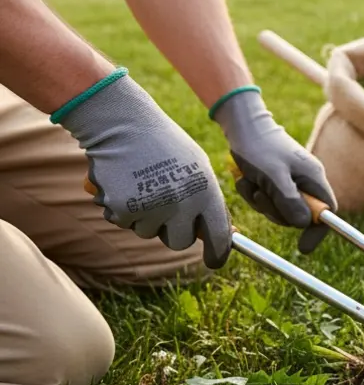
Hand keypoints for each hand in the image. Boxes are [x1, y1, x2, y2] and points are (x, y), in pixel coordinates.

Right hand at [56, 71, 231, 268]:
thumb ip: (207, 199)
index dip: (218, 253)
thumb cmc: (164, 144)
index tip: (214, 261)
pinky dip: (121, 208)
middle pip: (180, 242)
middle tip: (164, 209)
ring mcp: (152, 208)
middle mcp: (183, 204)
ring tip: (142, 184)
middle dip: (172, 232)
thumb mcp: (197, 167)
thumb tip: (221, 234)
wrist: (123, 123)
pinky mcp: (123, 209)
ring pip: (148, 233)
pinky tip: (123, 182)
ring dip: (144, 216)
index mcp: (207, 192)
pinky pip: (123, 222)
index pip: (219, 235)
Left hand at [211, 88, 335, 253]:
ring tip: (250, 183)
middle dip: (277, 211)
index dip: (318, 231)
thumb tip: (303, 223)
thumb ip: (289, 200)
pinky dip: (254, 194)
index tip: (303, 248)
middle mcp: (306, 180)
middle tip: (261, 196)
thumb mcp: (273, 176)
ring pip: (281, 209)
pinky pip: (268, 200)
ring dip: (262, 202)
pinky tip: (246, 180)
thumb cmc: (259, 147)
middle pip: (300, 214)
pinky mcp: (276, 180)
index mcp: (313, 177)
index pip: (327, 212)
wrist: (242, 125)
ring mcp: (291, 180)